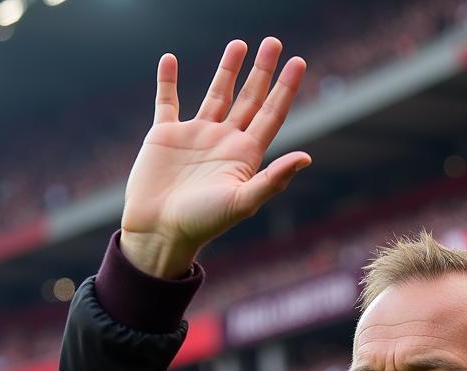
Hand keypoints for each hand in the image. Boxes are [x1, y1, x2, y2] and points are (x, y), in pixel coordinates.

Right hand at [121, 37, 310, 277]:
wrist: (160, 231)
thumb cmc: (203, 223)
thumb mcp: (242, 202)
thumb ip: (273, 179)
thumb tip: (306, 157)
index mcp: (245, 156)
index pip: (271, 115)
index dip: (285, 89)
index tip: (299, 63)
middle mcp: (224, 142)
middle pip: (249, 99)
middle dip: (262, 71)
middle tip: (274, 42)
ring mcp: (195, 136)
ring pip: (216, 94)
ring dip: (227, 69)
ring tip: (239, 44)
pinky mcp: (165, 135)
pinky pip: (167, 101)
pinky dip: (167, 80)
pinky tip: (170, 59)